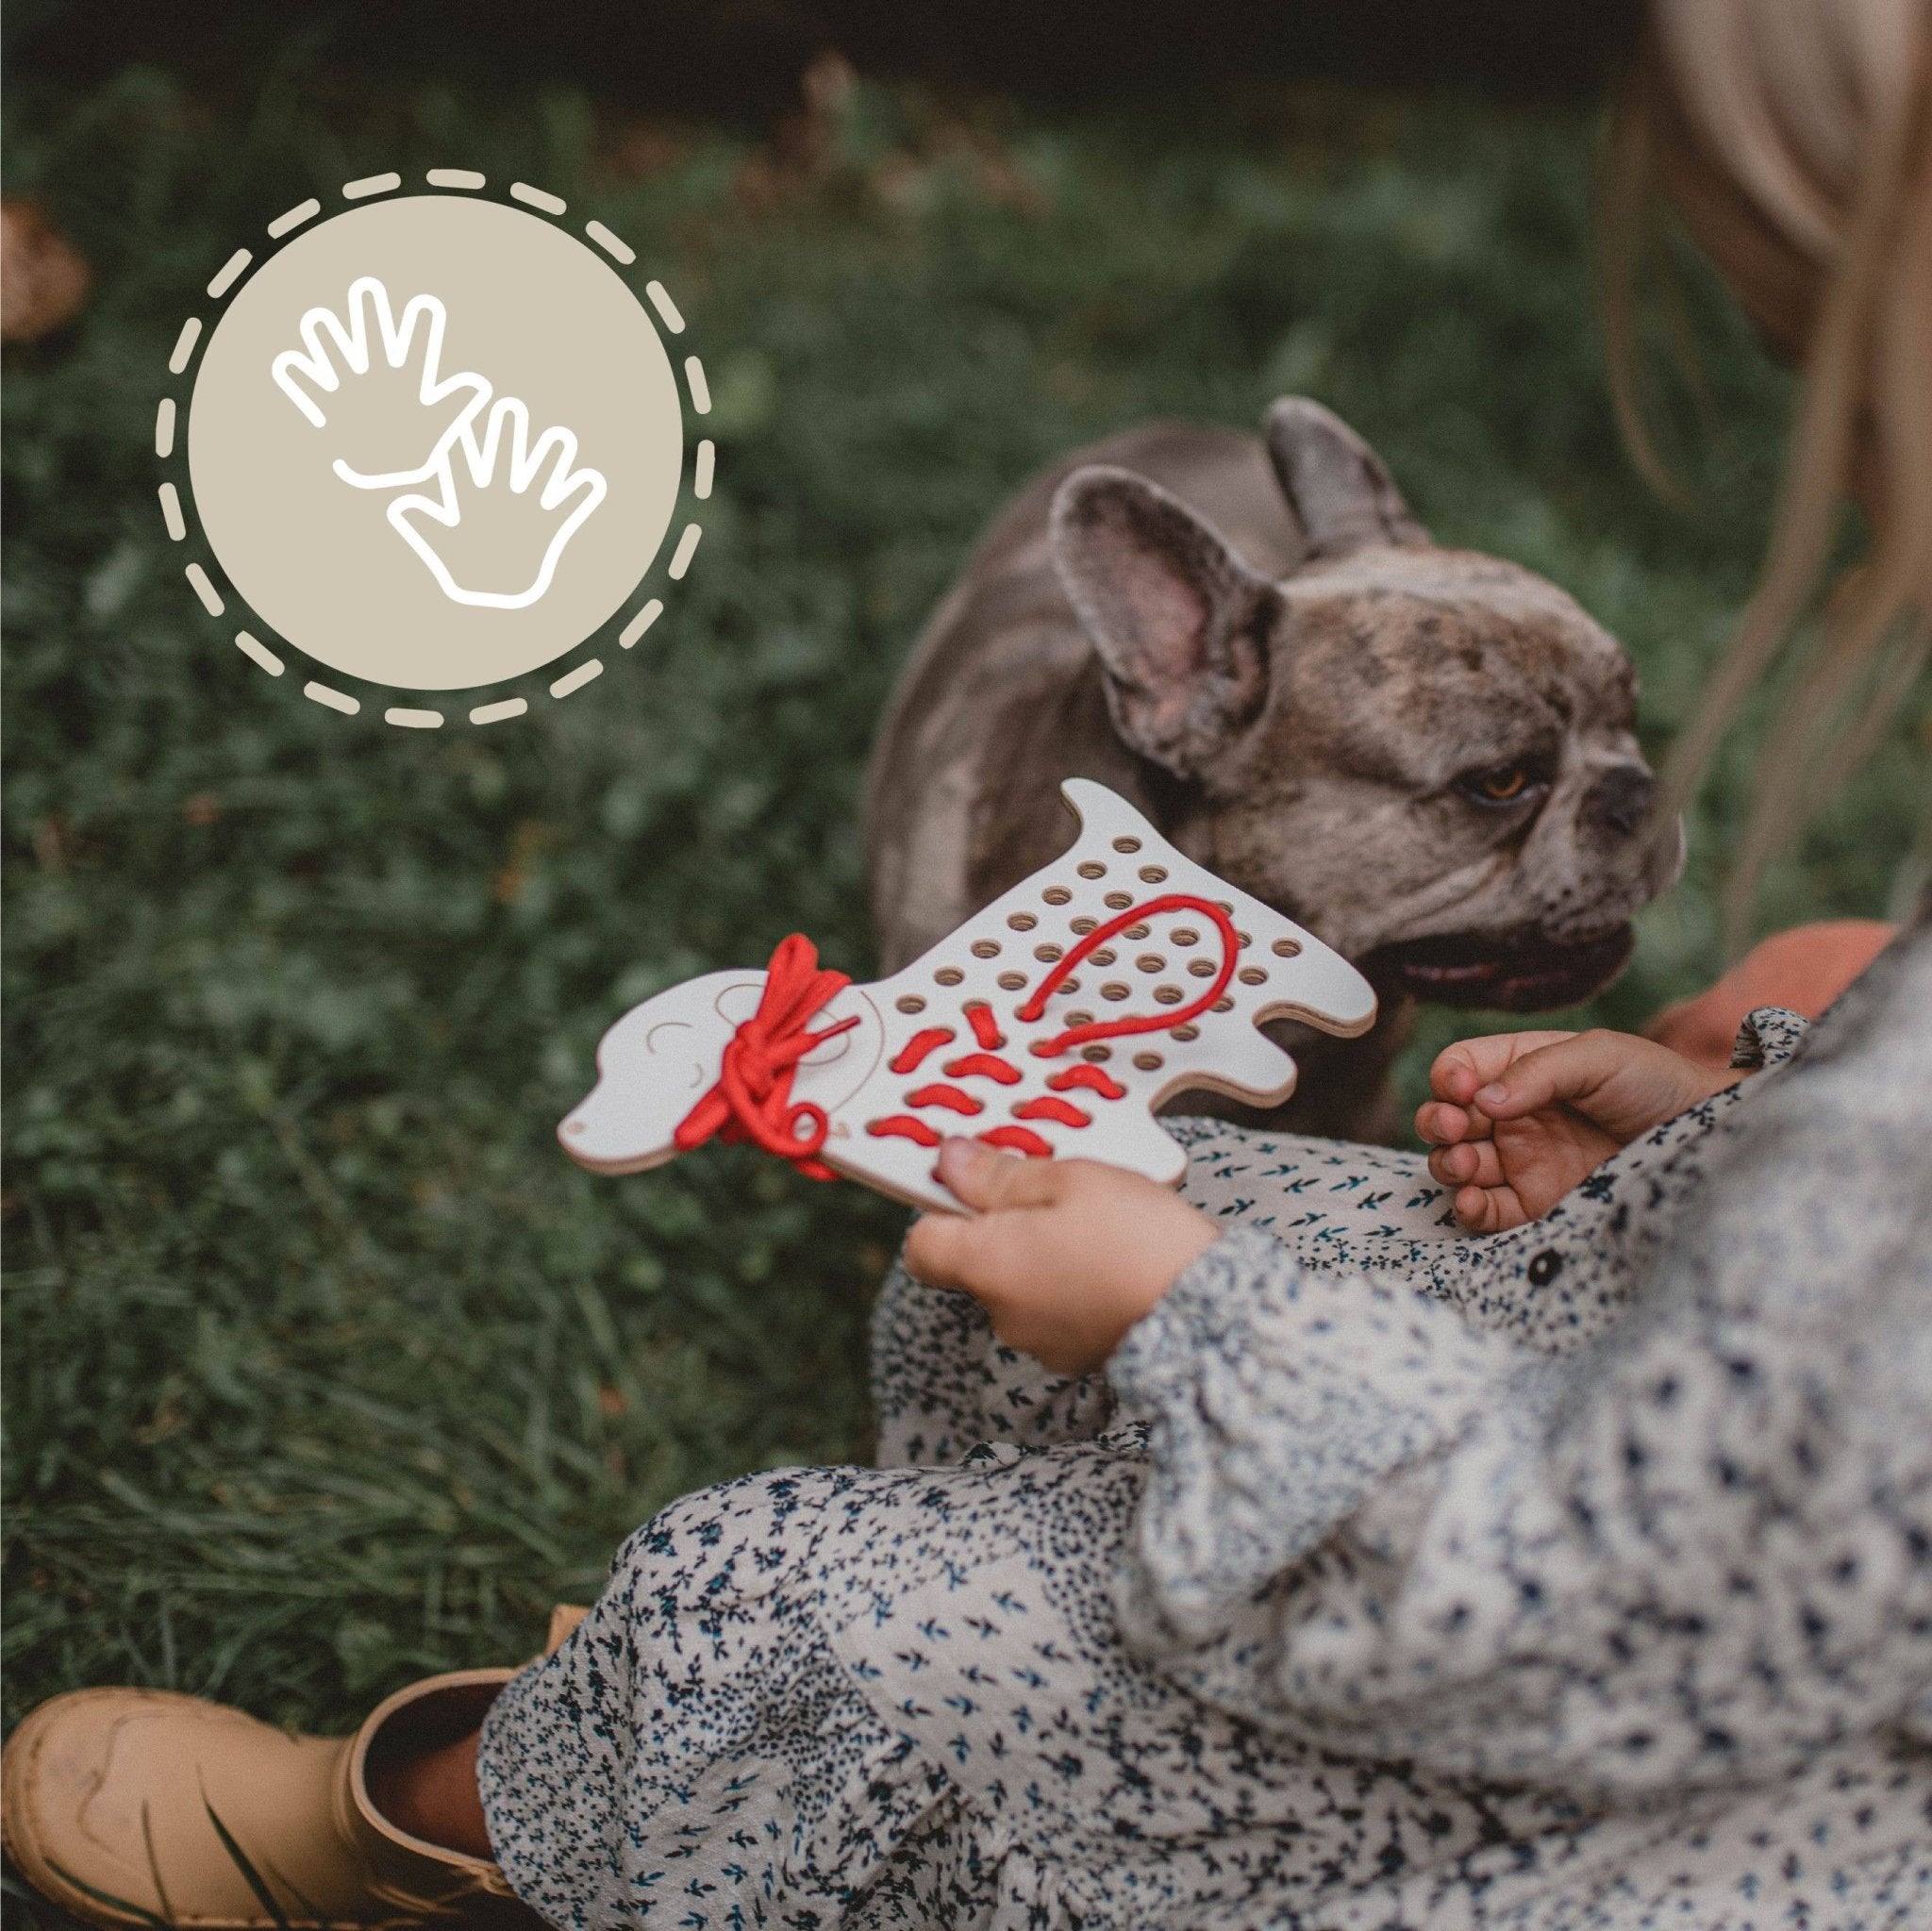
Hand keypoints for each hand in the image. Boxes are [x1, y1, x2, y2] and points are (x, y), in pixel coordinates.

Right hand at [271, 276, 489, 487]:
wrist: (384, 477)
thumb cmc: (416, 450)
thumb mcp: (438, 428)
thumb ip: (456, 406)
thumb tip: (480, 384)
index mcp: (408, 381)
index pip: (417, 349)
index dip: (422, 329)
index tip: (426, 306)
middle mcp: (378, 376)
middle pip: (371, 337)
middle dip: (369, 314)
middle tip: (368, 289)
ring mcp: (350, 388)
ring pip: (334, 351)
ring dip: (327, 339)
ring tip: (321, 323)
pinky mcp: (328, 407)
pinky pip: (307, 385)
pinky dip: (298, 375)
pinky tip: (295, 364)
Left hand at [387, 397, 605, 610]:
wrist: (495, 592)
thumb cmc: (463, 568)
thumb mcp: (440, 547)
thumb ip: (423, 526)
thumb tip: (399, 507)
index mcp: (471, 498)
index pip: (465, 463)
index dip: (463, 439)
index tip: (461, 415)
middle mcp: (500, 496)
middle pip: (503, 460)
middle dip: (507, 436)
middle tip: (509, 409)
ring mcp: (526, 509)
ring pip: (539, 477)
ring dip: (549, 460)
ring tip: (559, 439)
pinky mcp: (548, 527)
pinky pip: (567, 509)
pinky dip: (579, 497)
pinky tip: (589, 481)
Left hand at [902, 1140, 1217, 1375]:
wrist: (1208, 1314)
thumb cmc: (1137, 1239)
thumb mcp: (1070, 1179)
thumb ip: (1002, 1174)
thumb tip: (951, 1163)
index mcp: (986, 1265)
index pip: (922, 1244)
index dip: (941, 1208)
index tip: (973, 1178)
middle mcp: (1001, 1312)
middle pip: (976, 1261)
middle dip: (1006, 1224)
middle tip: (1057, 1190)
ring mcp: (1038, 1341)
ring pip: (1018, 1284)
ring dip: (1043, 1254)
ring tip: (1100, 1227)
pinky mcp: (1076, 1355)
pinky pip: (1055, 1308)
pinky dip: (1073, 1285)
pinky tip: (1113, 1262)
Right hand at [1416, 1028, 1739, 1233]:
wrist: (1706, 1136)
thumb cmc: (1655, 1082)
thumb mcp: (1598, 1055)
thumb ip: (1537, 1072)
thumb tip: (1481, 1100)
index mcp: (1520, 1068)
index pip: (1460, 1068)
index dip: (1449, 1078)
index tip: (1463, 1090)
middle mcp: (1512, 1114)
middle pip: (1446, 1117)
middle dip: (1437, 1122)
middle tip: (1455, 1127)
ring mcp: (1520, 1160)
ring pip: (1457, 1164)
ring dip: (1447, 1164)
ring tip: (1464, 1165)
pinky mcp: (1534, 1204)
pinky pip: (1486, 1210)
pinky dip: (1468, 1208)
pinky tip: (1474, 1200)